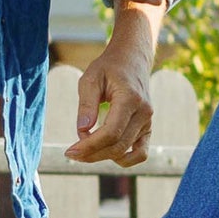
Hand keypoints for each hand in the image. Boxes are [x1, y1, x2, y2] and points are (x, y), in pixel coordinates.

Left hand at [66, 17, 155, 166]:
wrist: (132, 59)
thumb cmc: (109, 67)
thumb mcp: (91, 78)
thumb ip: (86, 104)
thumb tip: (82, 131)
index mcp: (131, 98)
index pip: (111, 133)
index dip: (89, 146)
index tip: (70, 150)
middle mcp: (144, 112)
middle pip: (118, 146)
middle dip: (92, 154)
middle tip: (71, 153)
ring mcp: (148, 121)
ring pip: (127, 152)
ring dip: (103, 157)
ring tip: (85, 150)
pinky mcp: (148, 128)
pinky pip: (140, 153)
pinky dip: (123, 159)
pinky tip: (105, 152)